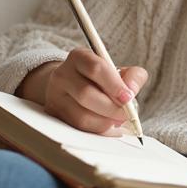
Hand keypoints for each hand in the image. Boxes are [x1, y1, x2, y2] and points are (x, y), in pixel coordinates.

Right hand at [19, 52, 147, 134]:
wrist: (70, 85)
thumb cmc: (99, 79)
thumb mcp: (117, 71)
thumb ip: (132, 76)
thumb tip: (132, 90)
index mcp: (79, 57)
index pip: (96, 69)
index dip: (114, 85)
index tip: (128, 97)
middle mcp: (62, 74)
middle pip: (86, 94)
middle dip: (111, 108)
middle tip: (126, 114)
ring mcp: (55, 96)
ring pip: (81, 116)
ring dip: (105, 122)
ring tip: (117, 120)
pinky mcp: (54, 114)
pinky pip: (78, 128)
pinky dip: (98, 130)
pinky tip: (108, 126)